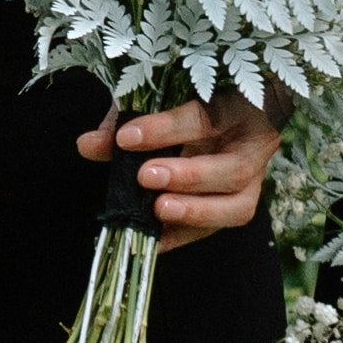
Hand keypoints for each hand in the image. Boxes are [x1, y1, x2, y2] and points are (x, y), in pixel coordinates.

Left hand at [82, 94, 276, 239]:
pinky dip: (181, 236)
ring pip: (238, 206)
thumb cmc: (182, 101)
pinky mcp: (237, 205)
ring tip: (157, 210)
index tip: (126, 137)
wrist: (211, 118)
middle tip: (144, 176)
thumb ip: (124, 121)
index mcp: (237, 107)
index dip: (167, 128)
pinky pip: (216, 229)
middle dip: (188, 177)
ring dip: (195, 212)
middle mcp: (254, 145)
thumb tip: (87, 145)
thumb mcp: (153, 102)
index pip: (208, 117)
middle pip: (234, 169)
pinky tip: (151, 241)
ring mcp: (253, 180)